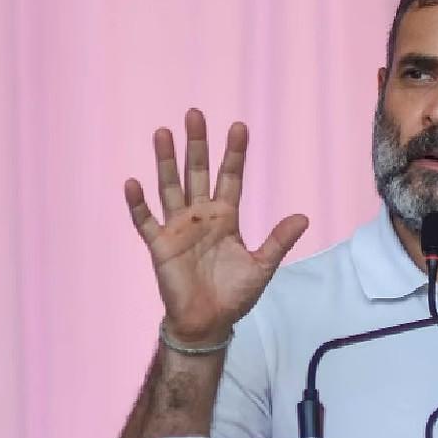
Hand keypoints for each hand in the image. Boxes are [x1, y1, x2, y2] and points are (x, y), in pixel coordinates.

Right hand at [124, 109, 307, 344]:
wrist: (209, 323)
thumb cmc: (235, 294)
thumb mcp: (263, 266)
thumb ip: (279, 240)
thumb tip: (304, 216)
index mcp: (226, 217)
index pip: (230, 177)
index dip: (234, 153)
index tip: (239, 127)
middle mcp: (201, 216)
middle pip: (197, 173)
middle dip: (197, 145)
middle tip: (195, 114)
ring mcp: (178, 228)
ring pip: (170, 187)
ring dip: (166, 162)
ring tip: (163, 133)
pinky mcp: (160, 245)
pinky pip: (146, 221)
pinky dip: (138, 204)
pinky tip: (133, 182)